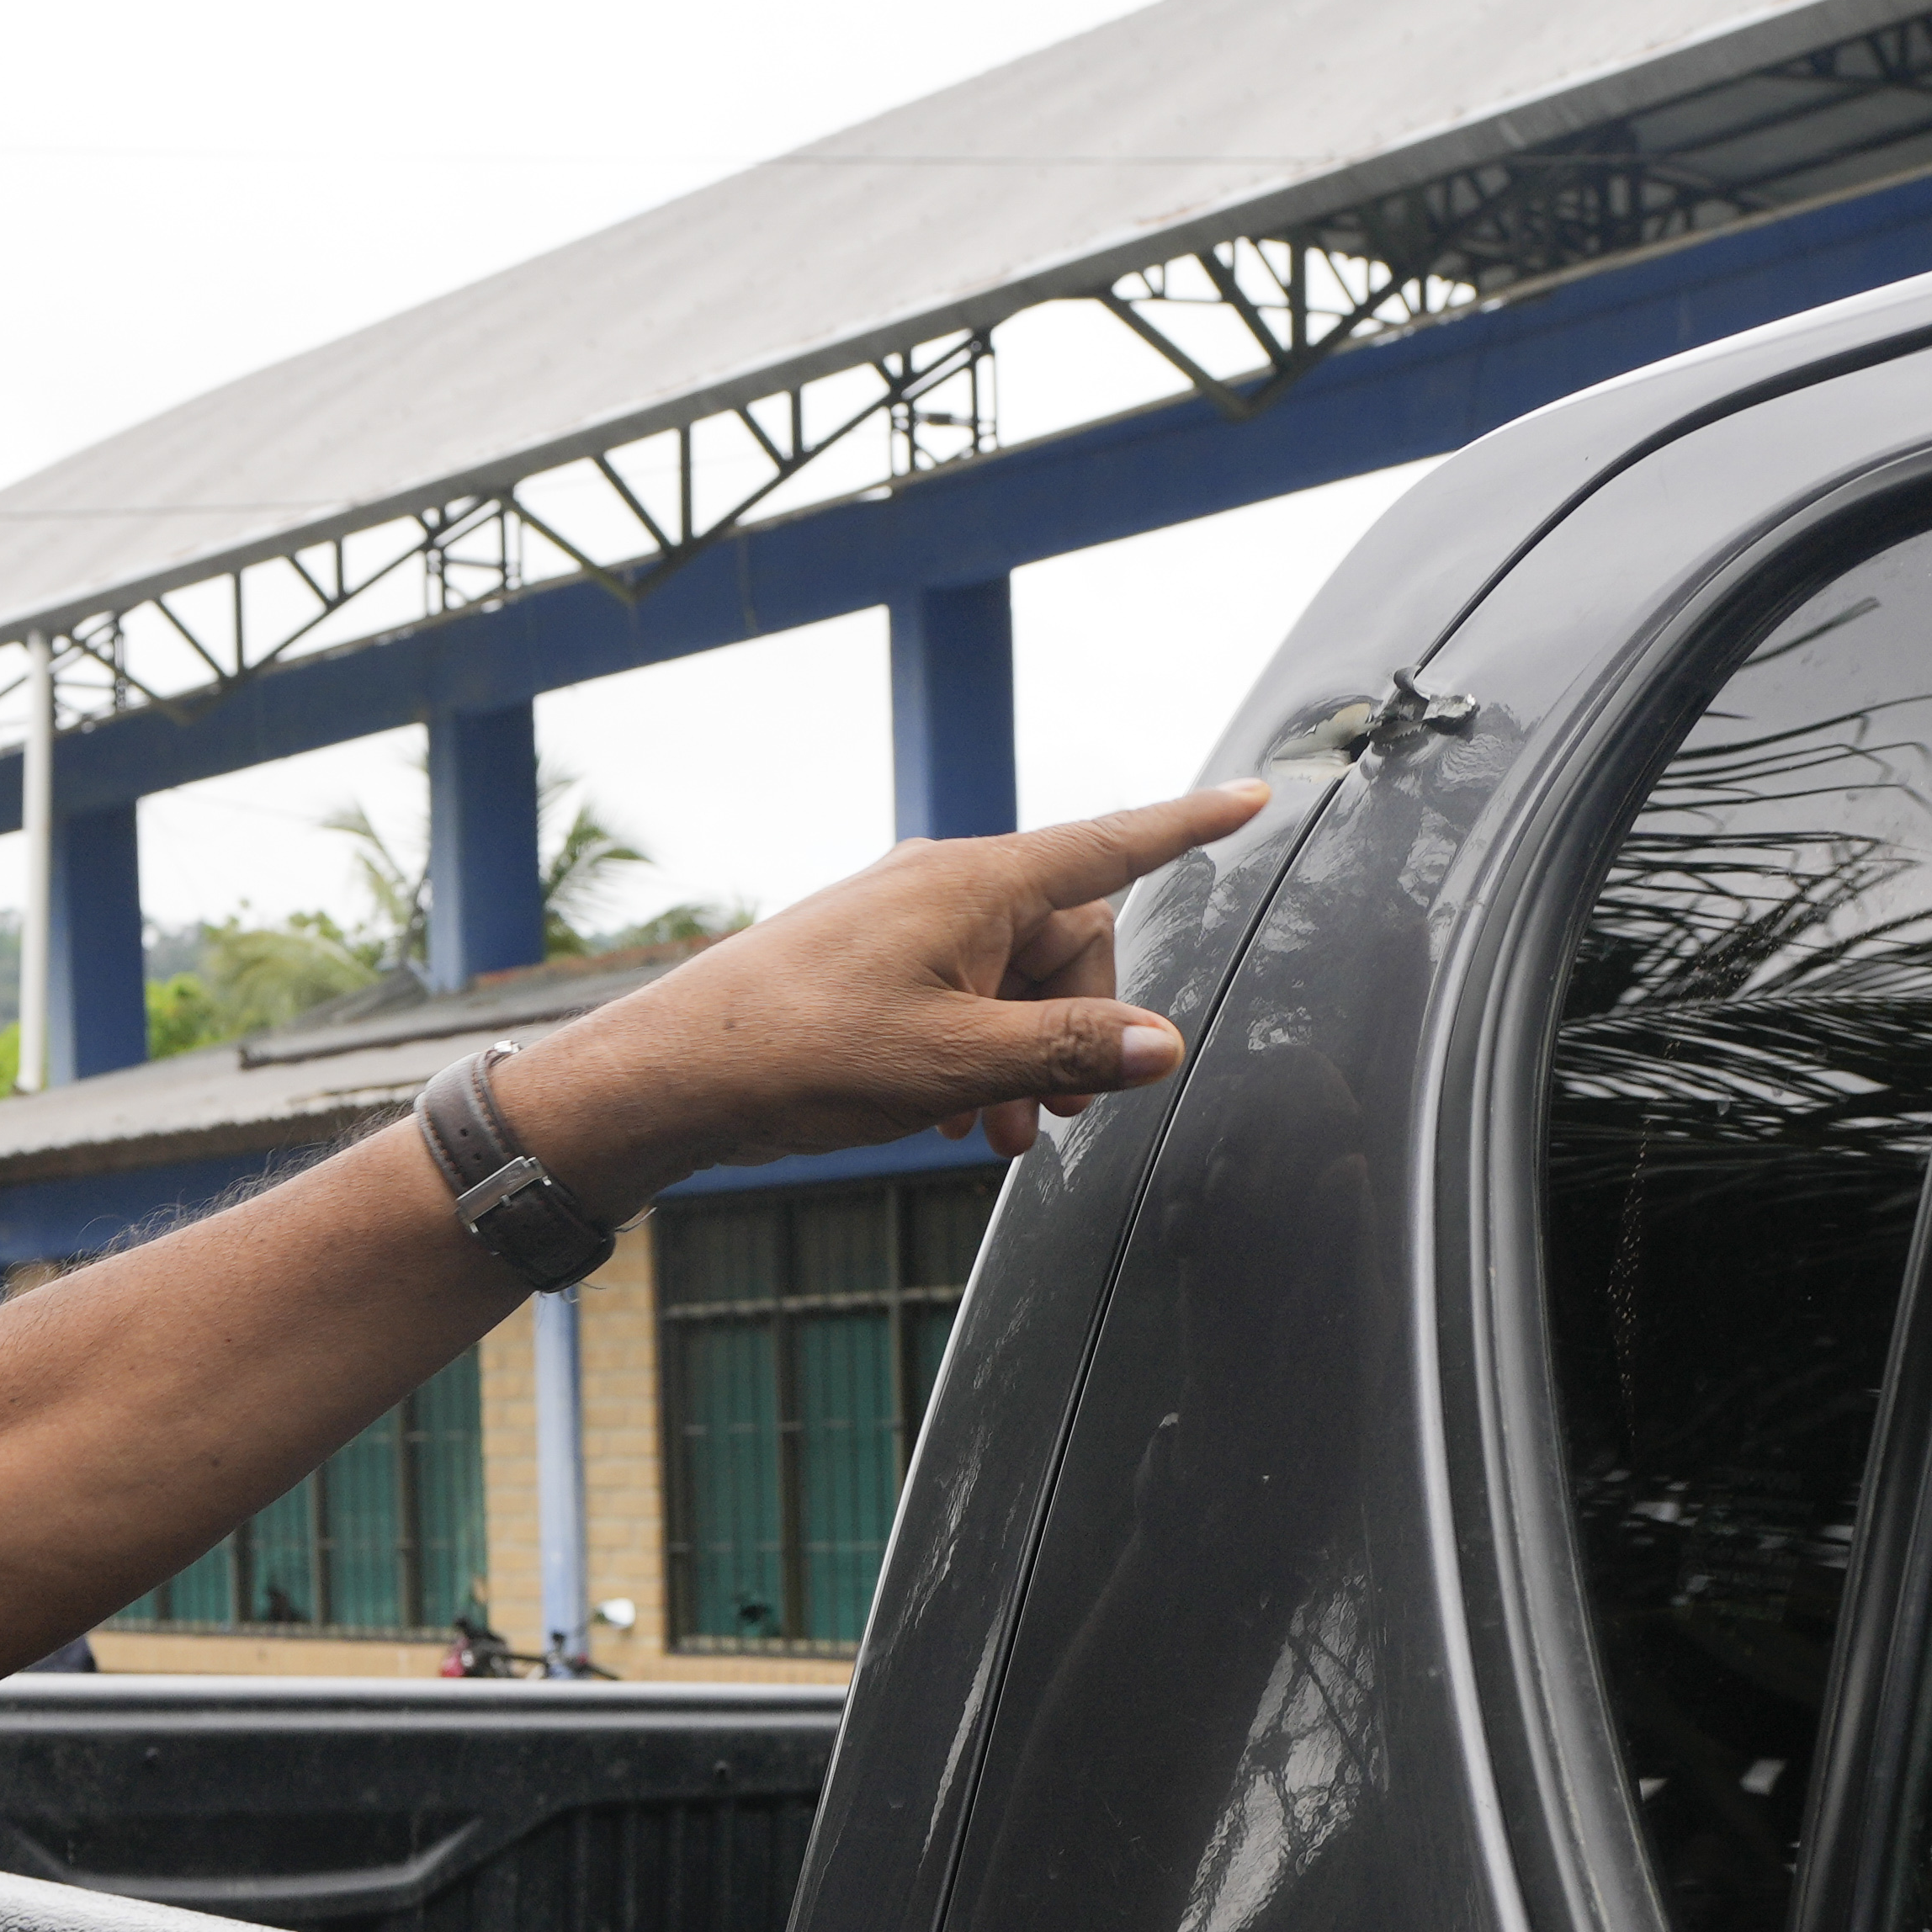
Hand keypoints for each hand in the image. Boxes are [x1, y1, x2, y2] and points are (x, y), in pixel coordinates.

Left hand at [510, 786, 1273, 1205]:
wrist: (677, 1076)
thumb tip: (1161, 1046)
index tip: (1254, 799)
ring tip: (995, 1133)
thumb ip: (1069, 1053)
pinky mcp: (875, 971)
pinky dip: (973, 1061)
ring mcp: (905, 928)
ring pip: (1014, 988)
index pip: (1111, 845)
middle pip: (1069, 946)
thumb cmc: (802, 1053)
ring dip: (1023, 1062)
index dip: (1189, 827)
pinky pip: (961, 1004)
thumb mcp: (956, 1063)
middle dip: (1076, 1032)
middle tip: (1051, 1115)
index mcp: (975, 882)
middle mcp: (944, 889)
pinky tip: (950, 1121)